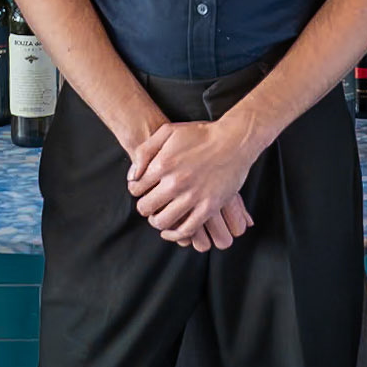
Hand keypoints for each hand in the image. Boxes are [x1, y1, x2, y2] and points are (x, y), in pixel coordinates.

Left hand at [127, 116, 258, 244]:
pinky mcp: (208, 207)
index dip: (136, 190)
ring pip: (163, 222)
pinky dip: (175, 234)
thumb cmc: (200, 134)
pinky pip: (186, 229)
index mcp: (163, 164)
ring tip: (160, 217)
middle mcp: (175, 182)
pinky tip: (172, 231)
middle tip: (151, 204)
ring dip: (157, 221)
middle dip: (145, 207)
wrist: (233, 140)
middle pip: (146, 208)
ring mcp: (192, 197)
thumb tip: (133, 176)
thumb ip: (145, 150)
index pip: (136, 188)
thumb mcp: (168, 131)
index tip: (143, 190)